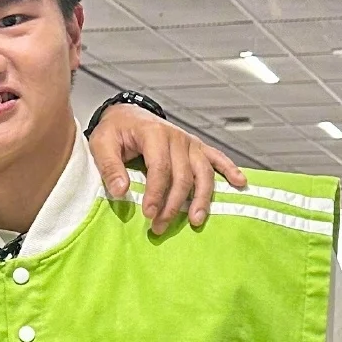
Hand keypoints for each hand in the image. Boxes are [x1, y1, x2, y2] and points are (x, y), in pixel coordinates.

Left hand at [86, 103, 246, 232]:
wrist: (127, 115)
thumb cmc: (115, 131)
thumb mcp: (102, 144)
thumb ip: (110, 166)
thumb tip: (120, 190)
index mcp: (154, 134)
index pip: (160, 168)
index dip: (156, 194)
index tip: (149, 215)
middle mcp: (177, 138)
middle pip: (183, 176)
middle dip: (173, 204)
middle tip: (160, 227)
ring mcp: (189, 143)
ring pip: (203, 172)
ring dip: (202, 197)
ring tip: (196, 220)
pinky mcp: (196, 147)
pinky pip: (216, 158)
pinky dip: (230, 169)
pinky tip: (240, 182)